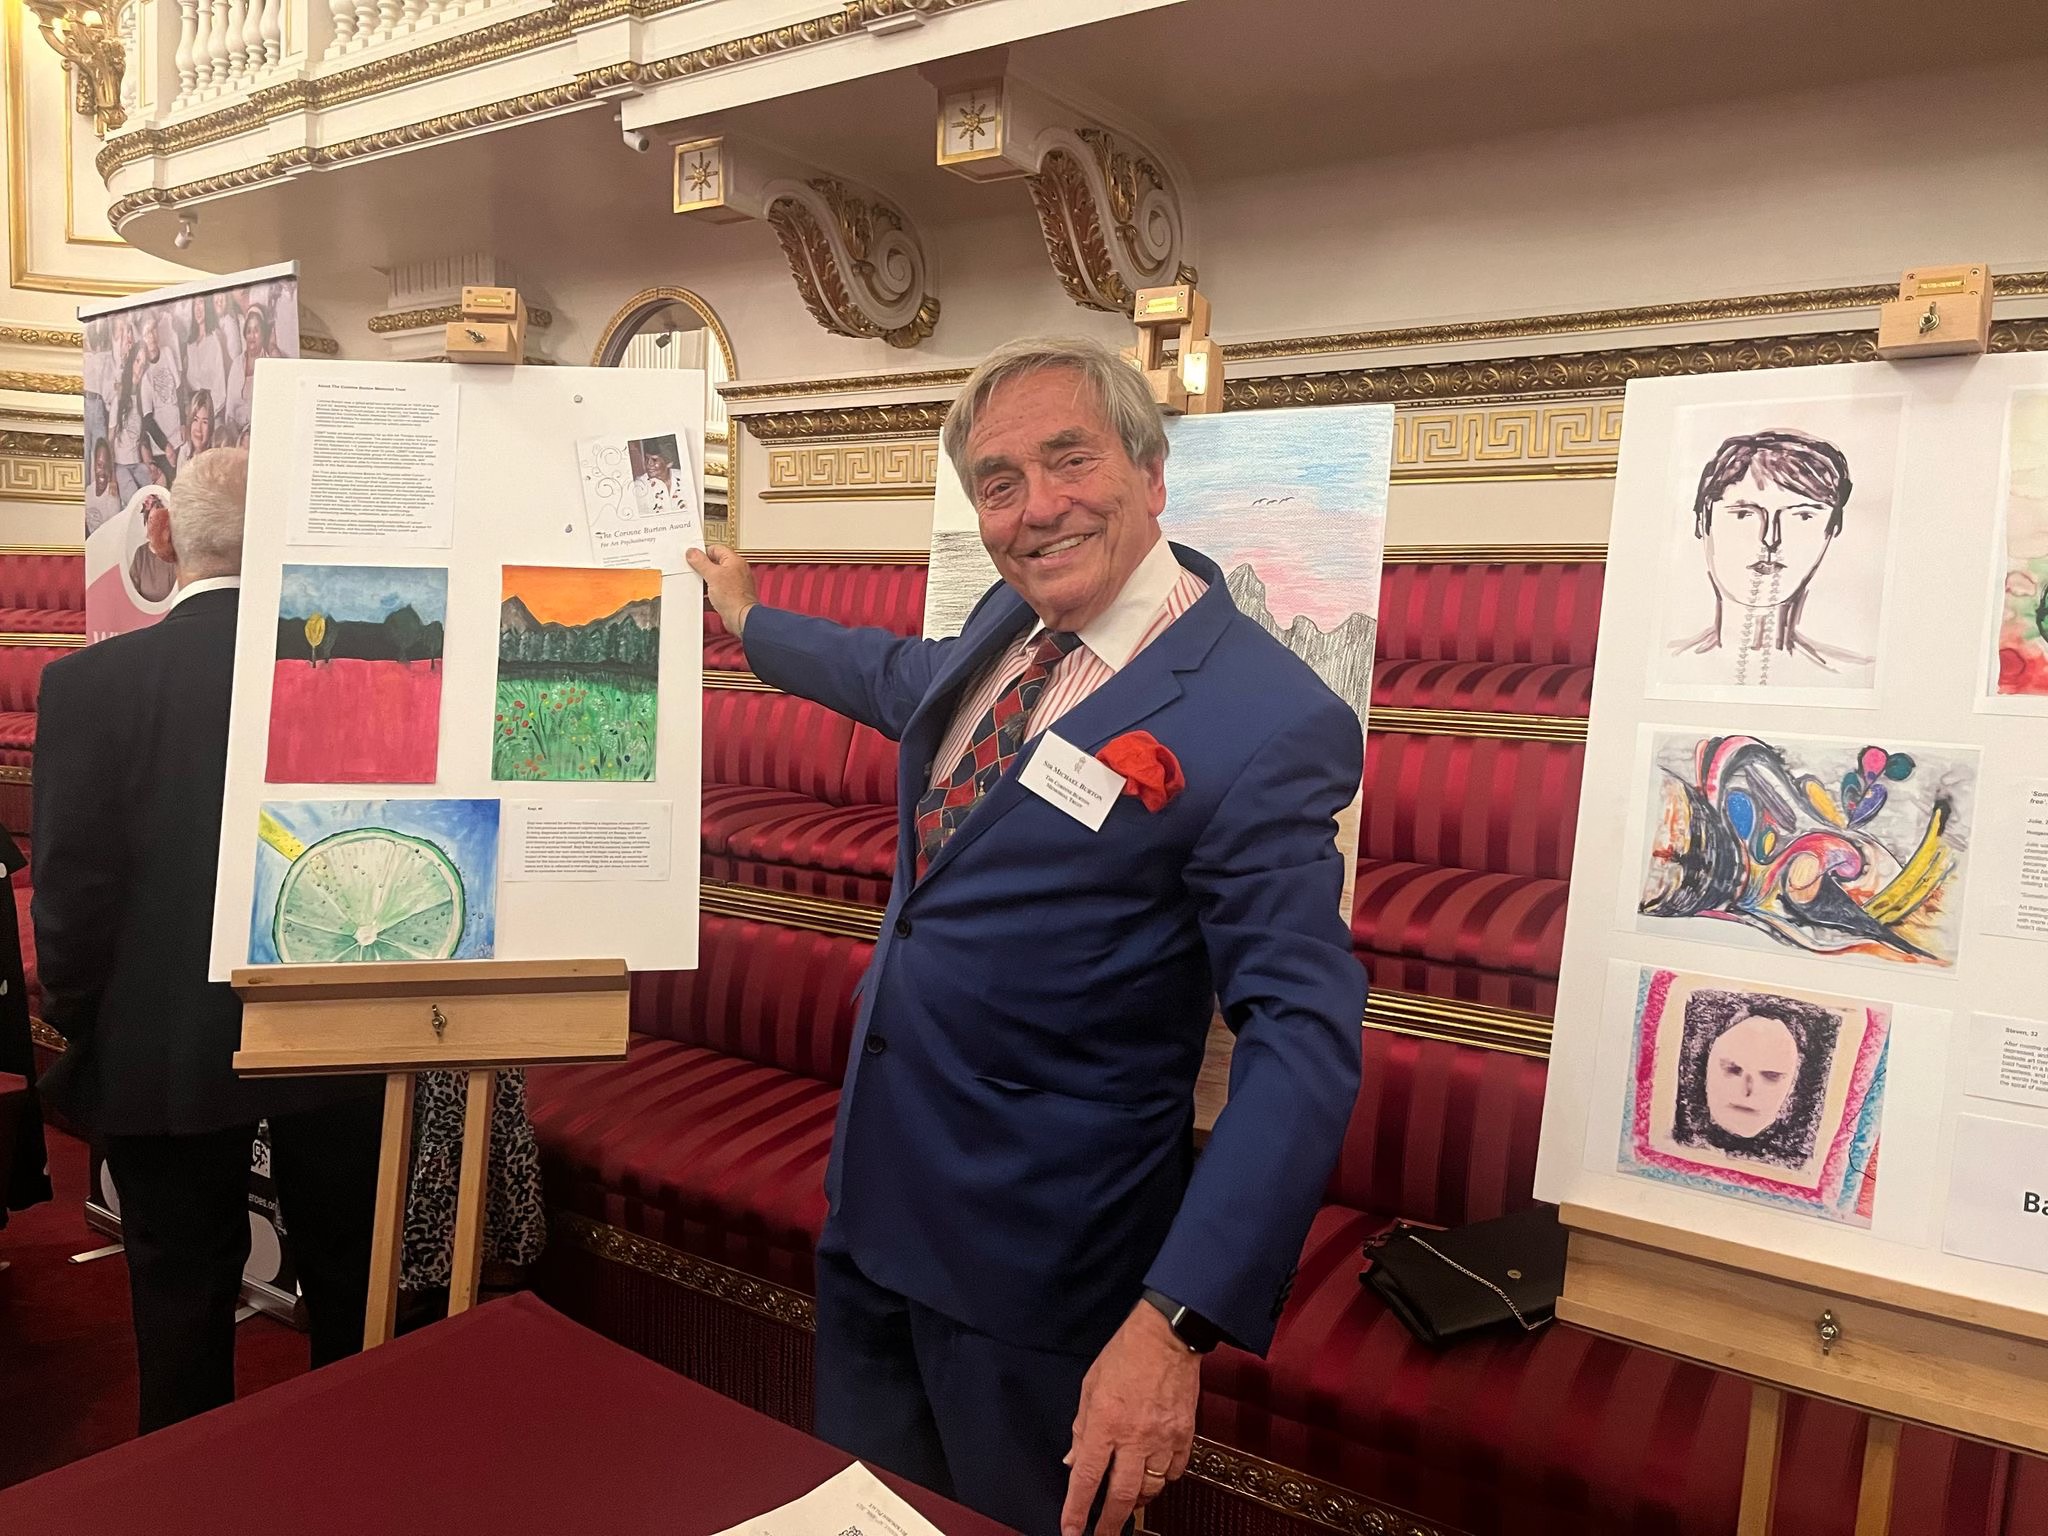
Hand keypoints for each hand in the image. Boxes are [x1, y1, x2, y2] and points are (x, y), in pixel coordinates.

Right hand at [686, 545, 760, 638]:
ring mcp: (734, 585)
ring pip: (715, 579)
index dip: (703, 552)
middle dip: (703, 569)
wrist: (740, 618)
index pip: (716, 549)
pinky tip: (702, 597)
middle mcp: (736, 571)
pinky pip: (716, 592)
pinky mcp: (730, 597)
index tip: (693, 558)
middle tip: (694, 572)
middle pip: (715, 564)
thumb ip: (701, 562)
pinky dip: (708, 595)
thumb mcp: (712, 575)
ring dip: (705, 583)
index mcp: (734, 561)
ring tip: (697, 586)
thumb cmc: (733, 597)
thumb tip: (693, 552)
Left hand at [1060, 1303, 1198, 1535]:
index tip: (1071, 1531)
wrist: (1166, 1337)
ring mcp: (1162, 1439)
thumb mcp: (1090, 1387)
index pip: (1086, 1478)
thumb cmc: (1124, 1355)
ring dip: (1137, 1501)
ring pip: (1150, 1488)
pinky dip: (1164, 1479)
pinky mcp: (1185, 1435)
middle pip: (1121, 1496)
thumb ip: (1081, 1429)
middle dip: (1110, 1524)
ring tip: (1128, 1503)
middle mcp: (1133, 1438)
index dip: (1076, 1510)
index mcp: (1105, 1424)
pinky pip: (1174, 1471)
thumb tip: (1072, 1462)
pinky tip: (1155, 1475)